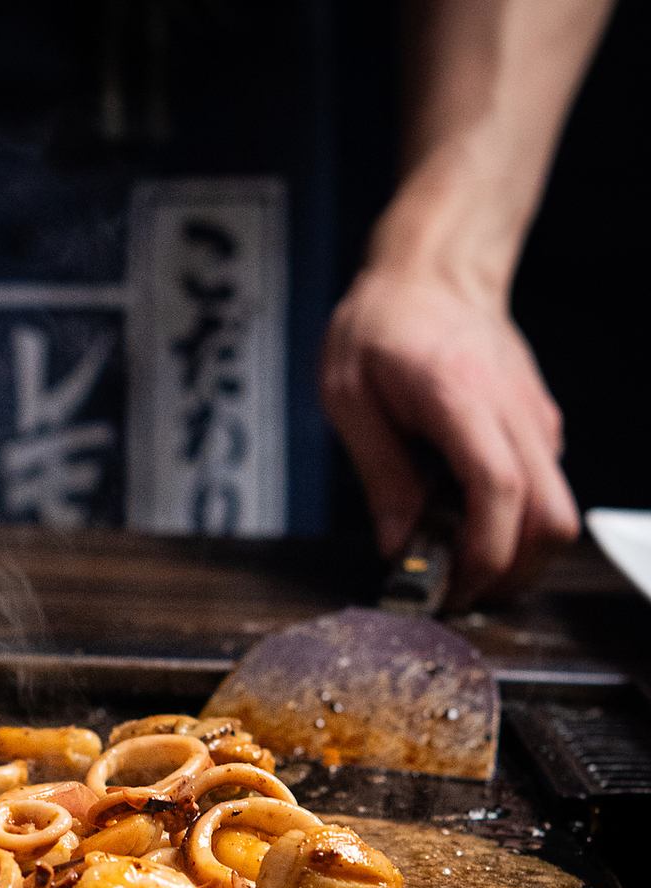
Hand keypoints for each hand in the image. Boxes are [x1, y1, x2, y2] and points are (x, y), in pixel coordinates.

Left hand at [321, 268, 579, 606]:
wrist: (432, 275)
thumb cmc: (381, 327)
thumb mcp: (348, 398)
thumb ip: (378, 475)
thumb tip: (398, 548)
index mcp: (461, 396)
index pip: (498, 489)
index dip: (482, 552)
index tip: (448, 587)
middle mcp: (514, 412)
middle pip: (550, 516)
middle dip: (508, 573)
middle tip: (451, 594)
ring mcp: (535, 421)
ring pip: (557, 513)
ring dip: (514, 556)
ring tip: (454, 566)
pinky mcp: (538, 429)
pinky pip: (543, 493)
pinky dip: (512, 526)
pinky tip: (463, 525)